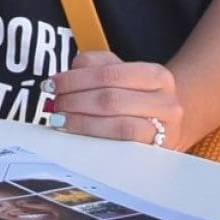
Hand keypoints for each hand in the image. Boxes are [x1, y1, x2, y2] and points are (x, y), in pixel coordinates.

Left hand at [47, 51, 183, 147]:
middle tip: (54, 103)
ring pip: (117, 126)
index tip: (53, 84)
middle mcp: (167, 103)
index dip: (76, 79)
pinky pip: (122, 146)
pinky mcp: (156, 154)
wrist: (166, 125)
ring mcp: (165, 132)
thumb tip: (65, 76)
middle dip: (75, 101)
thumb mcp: (121, 72)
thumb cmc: (135, 95)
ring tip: (60, 118)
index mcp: (157, 75)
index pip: (109, 74)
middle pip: (111, 99)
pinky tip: (77, 134)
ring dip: (82, 122)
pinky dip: (95, 138)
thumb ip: (94, 65)